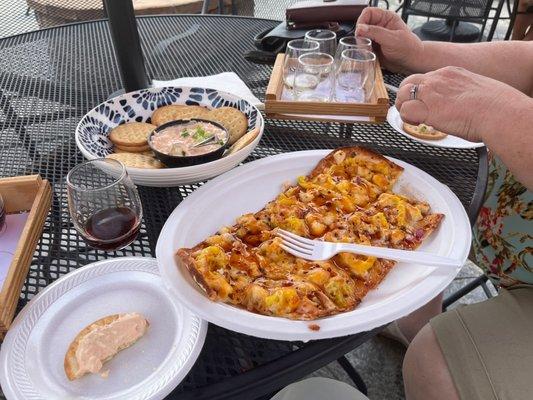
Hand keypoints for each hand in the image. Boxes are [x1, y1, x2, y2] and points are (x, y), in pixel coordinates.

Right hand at [355, 7, 422, 72]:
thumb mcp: (392, 39)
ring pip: (361, 36)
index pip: (368, 13)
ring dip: (361, 44)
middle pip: (362, 25)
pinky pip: (363, 46)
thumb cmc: (408, 48)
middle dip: (360, 35)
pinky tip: (368, 54)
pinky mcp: (374, 47)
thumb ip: (376, 32)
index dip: (362, 21)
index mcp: (386, 18)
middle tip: (363, 44)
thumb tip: (360, 28)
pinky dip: (363, 51)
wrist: (411, 63)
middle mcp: (380, 26)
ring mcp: (376, 37)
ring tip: (367, 50)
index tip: (359, 32)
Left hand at [395, 66, 526, 141]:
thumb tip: (460, 104)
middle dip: (407, 98)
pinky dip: (407, 119)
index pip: (425, 78)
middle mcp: (438, 78)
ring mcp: (431, 92)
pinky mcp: (428, 109)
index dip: (421, 92)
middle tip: (414, 112)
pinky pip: (405, 111)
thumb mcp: (476, 90)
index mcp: (450, 73)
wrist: (498, 112)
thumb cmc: (495, 106)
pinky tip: (419, 123)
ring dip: (405, 108)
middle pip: (408, 82)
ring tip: (416, 119)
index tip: (426, 103)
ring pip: (402, 95)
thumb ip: (461, 93)